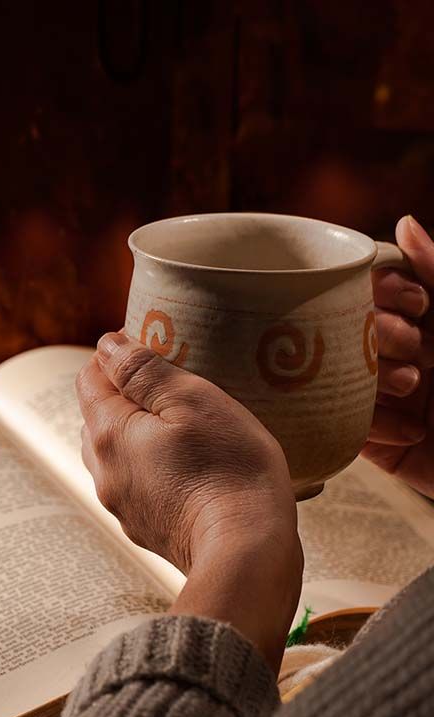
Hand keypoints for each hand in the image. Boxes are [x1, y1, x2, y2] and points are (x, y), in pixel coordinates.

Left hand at [77, 333, 302, 668]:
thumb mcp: (193, 401)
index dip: (115, 356)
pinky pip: (138, 484)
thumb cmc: (228, 470)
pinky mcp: (144, 528)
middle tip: (168, 381)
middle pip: (98, 417)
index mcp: (107, 434)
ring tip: (180, 423)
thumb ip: (143, 370)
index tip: (149, 343)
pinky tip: (188, 466)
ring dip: (137, 433)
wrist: (246, 553)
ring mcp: (121, 505)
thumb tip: (107, 346)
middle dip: (125, 394)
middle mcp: (103, 471)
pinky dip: (153, 467)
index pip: (90, 380)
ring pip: (116, 454)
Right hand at [362, 215, 433, 496]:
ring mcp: (389, 403)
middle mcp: (402, 358)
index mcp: (428, 325)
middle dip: (379, 338)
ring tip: (414, 390)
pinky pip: (348, 430)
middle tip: (419, 353)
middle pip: (349, 333)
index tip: (416, 304)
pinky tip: (413, 430)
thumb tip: (404, 223)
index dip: (383, 294)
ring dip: (373, 382)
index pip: (374, 294)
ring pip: (340, 380)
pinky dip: (375, 427)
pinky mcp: (380, 446)